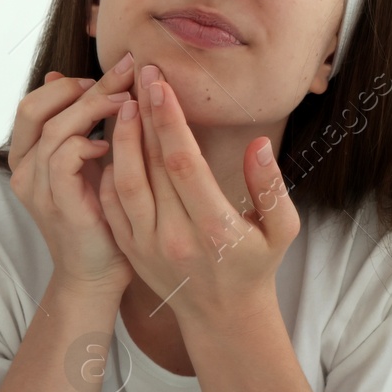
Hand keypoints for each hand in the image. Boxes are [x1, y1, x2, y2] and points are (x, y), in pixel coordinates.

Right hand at [7, 51, 138, 293]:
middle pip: (36, 109)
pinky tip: (111, 144)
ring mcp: (37, 189)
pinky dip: (87, 144)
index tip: (110, 74)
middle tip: (124, 73)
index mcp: (26, 158)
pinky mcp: (58, 204)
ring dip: (93, 109)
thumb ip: (76, 124)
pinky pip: (63, 159)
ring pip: (52, 130)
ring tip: (126, 102)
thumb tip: (64, 76)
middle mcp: (24, 171)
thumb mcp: (85, 163)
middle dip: (82, 87)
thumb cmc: (98, 216)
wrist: (97, 272)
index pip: (31, 104)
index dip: (67, 85)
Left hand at [97, 65, 298, 327]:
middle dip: (143, 115)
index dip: (169, 120)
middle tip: (139, 74)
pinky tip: (114, 139)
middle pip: (149, 166)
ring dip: (120, 138)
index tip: (160, 83)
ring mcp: (146, 245)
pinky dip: (108, 168)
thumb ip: (271, 187)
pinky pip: (112, 202)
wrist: (222, 316)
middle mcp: (175, 237)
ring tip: (124, 101)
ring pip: (124, 181)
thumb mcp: (282, 230)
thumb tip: (258, 143)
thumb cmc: (257, 264)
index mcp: (214, 228)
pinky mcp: (130, 248)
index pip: (183, 163)